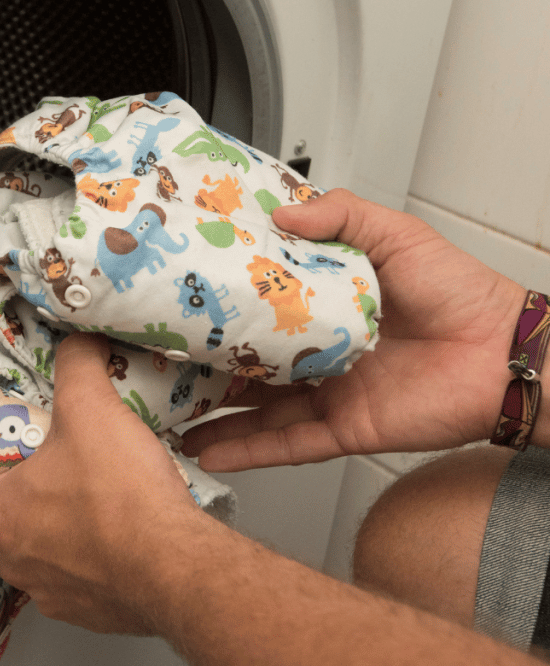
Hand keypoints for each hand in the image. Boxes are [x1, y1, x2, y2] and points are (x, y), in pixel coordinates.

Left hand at [0, 332, 203, 634]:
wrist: (177, 568)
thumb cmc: (121, 496)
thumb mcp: (91, 409)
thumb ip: (77, 365)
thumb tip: (79, 341)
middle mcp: (15, 563)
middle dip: (7, 502)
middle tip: (33, 470)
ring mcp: (52, 594)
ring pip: (35, 559)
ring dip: (50, 531)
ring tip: (83, 496)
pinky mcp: (91, 613)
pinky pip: (78, 582)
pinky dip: (90, 559)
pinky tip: (117, 530)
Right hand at [182, 189, 527, 470]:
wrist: (506, 355)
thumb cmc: (462, 294)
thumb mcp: (396, 235)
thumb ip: (342, 216)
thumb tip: (281, 214)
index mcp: (329, 308)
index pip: (264, 309)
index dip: (224, 306)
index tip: (183, 299)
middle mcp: (322, 354)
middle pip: (249, 364)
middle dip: (205, 366)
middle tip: (160, 360)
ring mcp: (328, 394)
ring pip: (256, 411)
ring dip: (212, 416)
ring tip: (166, 415)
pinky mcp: (342, 429)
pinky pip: (285, 444)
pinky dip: (245, 451)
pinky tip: (207, 451)